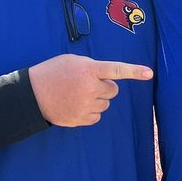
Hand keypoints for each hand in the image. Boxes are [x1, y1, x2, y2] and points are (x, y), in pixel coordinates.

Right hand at [29, 54, 152, 126]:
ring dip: (97, 100)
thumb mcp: (72, 61)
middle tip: (85, 84)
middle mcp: (90, 88)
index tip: (149, 73)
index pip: (116, 70)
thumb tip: (107, 77)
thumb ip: (92, 66)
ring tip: (77, 95)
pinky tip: (75, 105)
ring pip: (105, 104)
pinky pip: (97, 116)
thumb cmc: (52, 73)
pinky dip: (90, 112)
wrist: (31, 94)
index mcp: (88, 70)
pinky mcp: (81, 119)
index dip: (134, 71)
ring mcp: (86, 105)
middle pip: (113, 90)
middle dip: (104, 87)